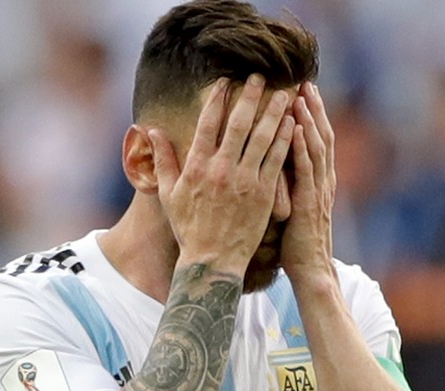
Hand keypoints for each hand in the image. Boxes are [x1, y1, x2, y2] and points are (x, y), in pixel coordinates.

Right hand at [149, 74, 294, 275]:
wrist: (212, 261)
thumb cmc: (188, 229)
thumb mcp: (168, 195)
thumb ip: (163, 161)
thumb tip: (152, 131)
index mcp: (197, 166)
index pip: (208, 123)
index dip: (218, 98)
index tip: (226, 81)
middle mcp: (221, 169)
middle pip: (239, 123)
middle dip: (251, 96)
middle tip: (261, 77)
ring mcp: (245, 181)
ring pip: (263, 138)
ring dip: (275, 112)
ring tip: (285, 94)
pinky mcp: (263, 194)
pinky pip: (276, 160)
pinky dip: (285, 140)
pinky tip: (292, 124)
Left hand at [280, 82, 336, 281]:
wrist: (311, 272)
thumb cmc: (297, 245)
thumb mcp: (294, 211)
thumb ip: (288, 188)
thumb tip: (272, 171)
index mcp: (316, 183)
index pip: (314, 142)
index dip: (309, 117)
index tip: (298, 93)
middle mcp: (321, 182)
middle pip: (319, 137)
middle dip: (312, 109)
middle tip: (303, 82)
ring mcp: (318, 191)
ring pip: (316, 147)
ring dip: (309, 119)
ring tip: (301, 94)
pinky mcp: (310, 203)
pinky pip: (307, 169)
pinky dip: (304, 146)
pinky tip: (298, 126)